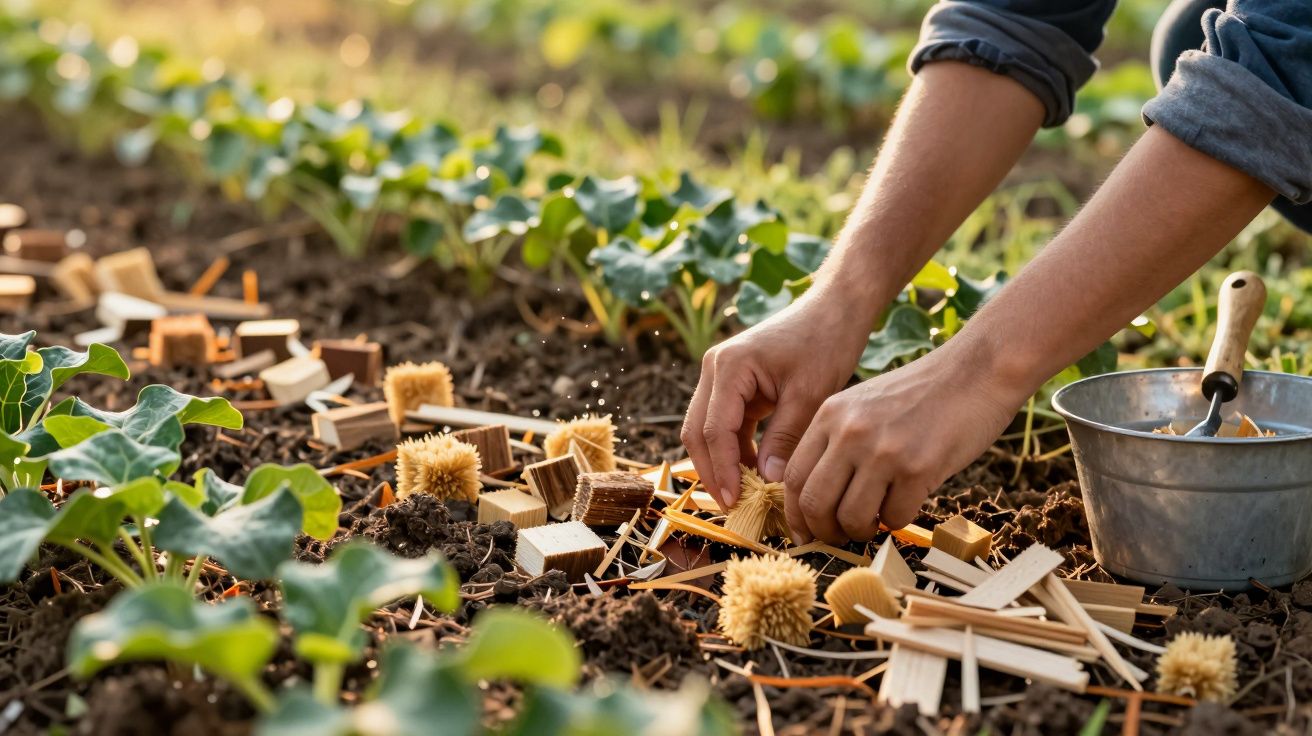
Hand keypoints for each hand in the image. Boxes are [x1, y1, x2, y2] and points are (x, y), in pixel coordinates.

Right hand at [681, 292, 871, 510]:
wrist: (834, 310)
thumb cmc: (826, 343)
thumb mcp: (810, 394)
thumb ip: (786, 437)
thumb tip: (769, 481)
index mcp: (729, 366)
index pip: (714, 429)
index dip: (722, 469)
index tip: (736, 501)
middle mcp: (715, 368)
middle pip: (697, 431)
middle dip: (713, 471)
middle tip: (732, 506)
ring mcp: (721, 376)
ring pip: (706, 430)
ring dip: (722, 462)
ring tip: (743, 496)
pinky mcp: (734, 384)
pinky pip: (725, 424)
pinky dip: (736, 450)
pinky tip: (755, 473)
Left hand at [783, 343, 1021, 543]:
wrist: (976, 370)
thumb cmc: (922, 394)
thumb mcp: (863, 404)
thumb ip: (838, 441)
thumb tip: (817, 499)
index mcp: (830, 415)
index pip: (793, 475)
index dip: (795, 512)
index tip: (805, 530)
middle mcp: (850, 432)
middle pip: (814, 502)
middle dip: (823, 531)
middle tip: (839, 536)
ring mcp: (883, 450)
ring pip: (851, 517)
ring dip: (860, 532)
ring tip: (873, 523)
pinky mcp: (918, 468)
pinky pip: (894, 518)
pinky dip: (896, 522)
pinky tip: (905, 504)